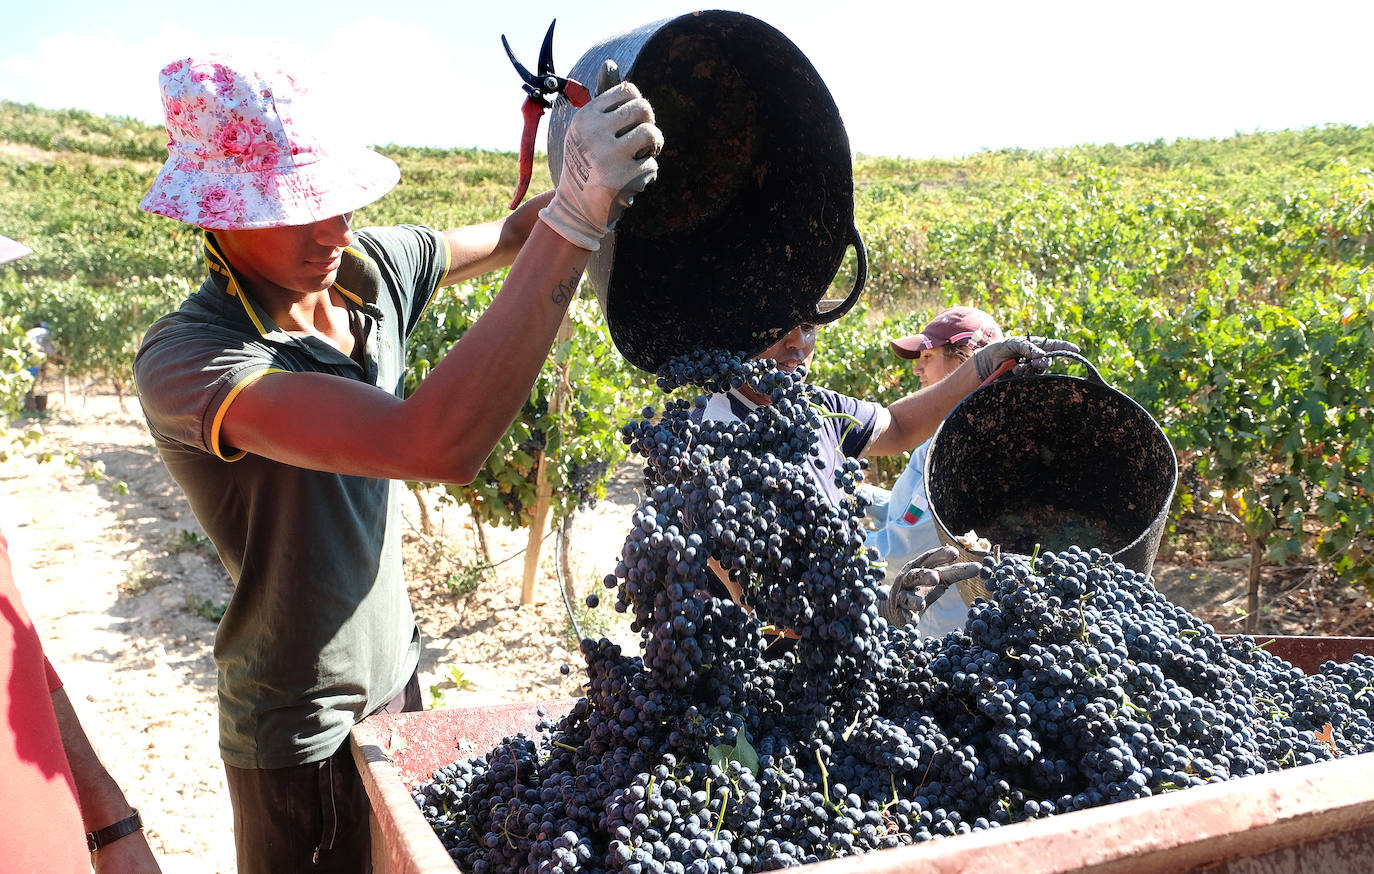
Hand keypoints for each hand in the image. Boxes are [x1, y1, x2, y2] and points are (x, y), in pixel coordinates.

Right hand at [541, 60, 662, 250]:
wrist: (575, 210)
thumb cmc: (586, 164)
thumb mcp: (587, 130)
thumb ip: (603, 100)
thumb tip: (611, 63)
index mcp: (586, 116)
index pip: (628, 91)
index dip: (637, 107)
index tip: (631, 124)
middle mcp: (594, 132)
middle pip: (644, 109)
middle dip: (649, 125)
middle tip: (644, 142)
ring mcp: (608, 156)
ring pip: (652, 135)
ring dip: (653, 148)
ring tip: (643, 158)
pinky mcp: (622, 179)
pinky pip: (652, 165)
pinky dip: (648, 175)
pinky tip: (633, 183)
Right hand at [882, 545, 979, 626]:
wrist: (895, 607)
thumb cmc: (922, 588)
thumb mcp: (938, 579)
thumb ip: (955, 572)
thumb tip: (979, 567)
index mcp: (919, 567)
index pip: (929, 558)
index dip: (940, 555)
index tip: (955, 553)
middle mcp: (907, 579)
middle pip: (915, 575)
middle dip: (924, 576)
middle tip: (936, 578)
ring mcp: (901, 596)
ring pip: (906, 596)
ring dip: (914, 600)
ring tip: (922, 604)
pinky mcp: (898, 612)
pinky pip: (902, 614)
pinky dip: (908, 617)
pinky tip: (913, 621)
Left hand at [973, 336, 1079, 380]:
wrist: (985, 363)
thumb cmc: (1000, 349)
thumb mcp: (1013, 343)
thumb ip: (1028, 347)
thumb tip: (1043, 355)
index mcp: (1035, 346)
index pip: (1054, 345)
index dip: (1065, 347)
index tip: (1076, 350)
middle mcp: (1035, 358)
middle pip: (1047, 361)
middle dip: (1043, 362)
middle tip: (1035, 362)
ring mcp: (1030, 369)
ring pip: (1039, 371)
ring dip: (1029, 368)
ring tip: (1016, 366)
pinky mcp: (1024, 379)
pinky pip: (1030, 378)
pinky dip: (1023, 374)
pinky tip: (1014, 371)